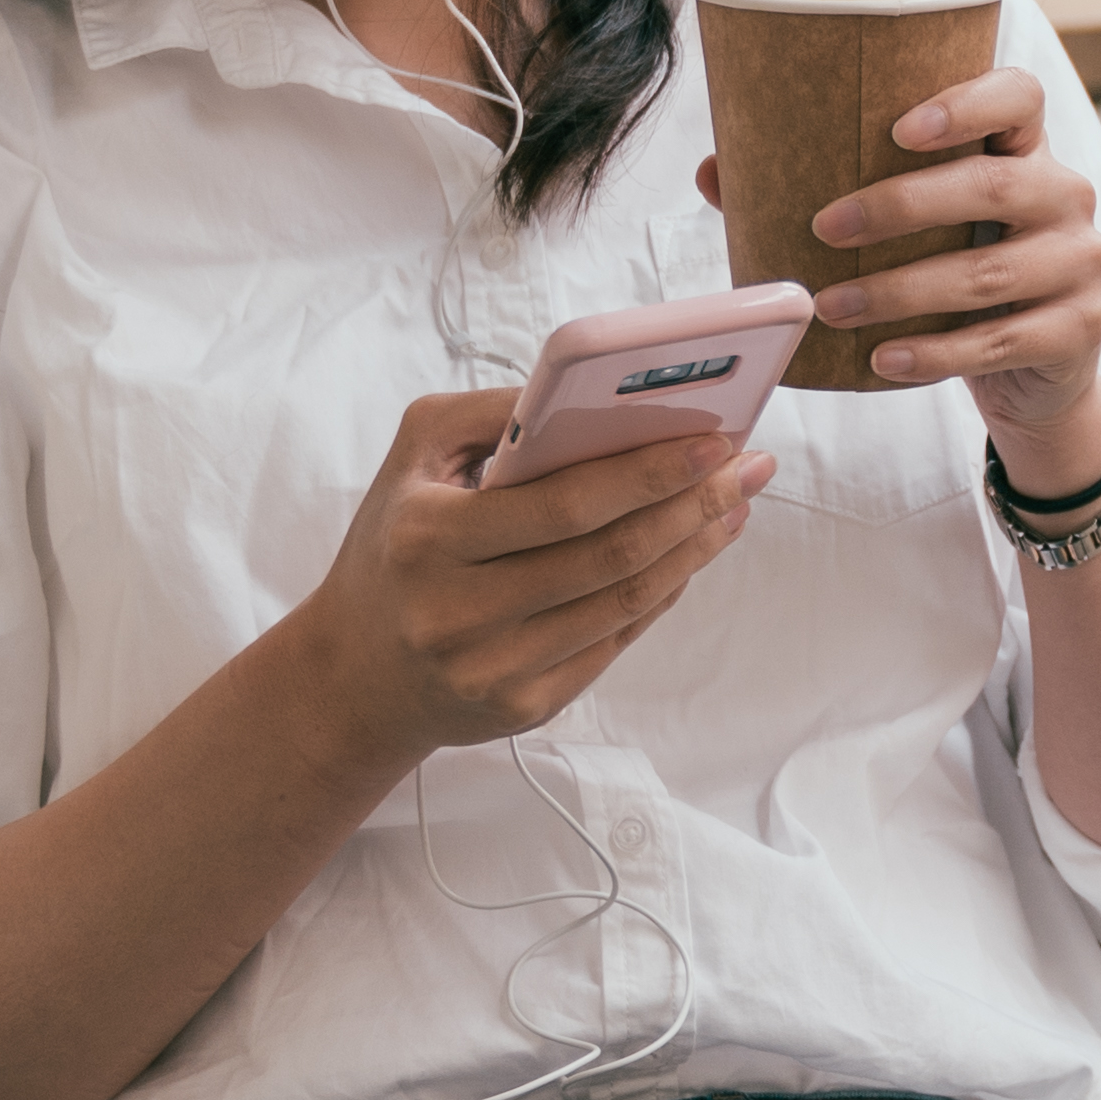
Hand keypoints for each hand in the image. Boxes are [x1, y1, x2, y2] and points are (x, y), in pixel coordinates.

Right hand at [297, 386, 768, 760]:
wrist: (353, 674)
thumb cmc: (394, 545)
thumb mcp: (412, 459)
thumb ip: (491, 410)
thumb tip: (594, 392)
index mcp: (429, 539)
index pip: (563, 504)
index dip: (648, 472)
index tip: (713, 437)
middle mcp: (457, 613)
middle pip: (609, 556)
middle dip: (692, 503)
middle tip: (748, 464)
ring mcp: (494, 670)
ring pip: (625, 601)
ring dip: (695, 548)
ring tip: (734, 502)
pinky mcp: (525, 707)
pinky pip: (617, 640)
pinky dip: (666, 591)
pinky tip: (693, 552)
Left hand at [700, 65, 1100, 479]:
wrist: (1036, 374)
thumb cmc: (959, 277)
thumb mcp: (915, 231)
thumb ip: (831, 192)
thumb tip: (715, 172)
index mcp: (1027, 149)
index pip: (1019, 96)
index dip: (966, 102)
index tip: (899, 126)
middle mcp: (1066, 195)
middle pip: (993, 184)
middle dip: (901, 205)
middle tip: (824, 226)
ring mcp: (1081, 262)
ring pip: (988, 273)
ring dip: (899, 291)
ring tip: (831, 307)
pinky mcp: (1080, 328)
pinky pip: (1001, 340)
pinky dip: (935, 352)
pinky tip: (883, 358)